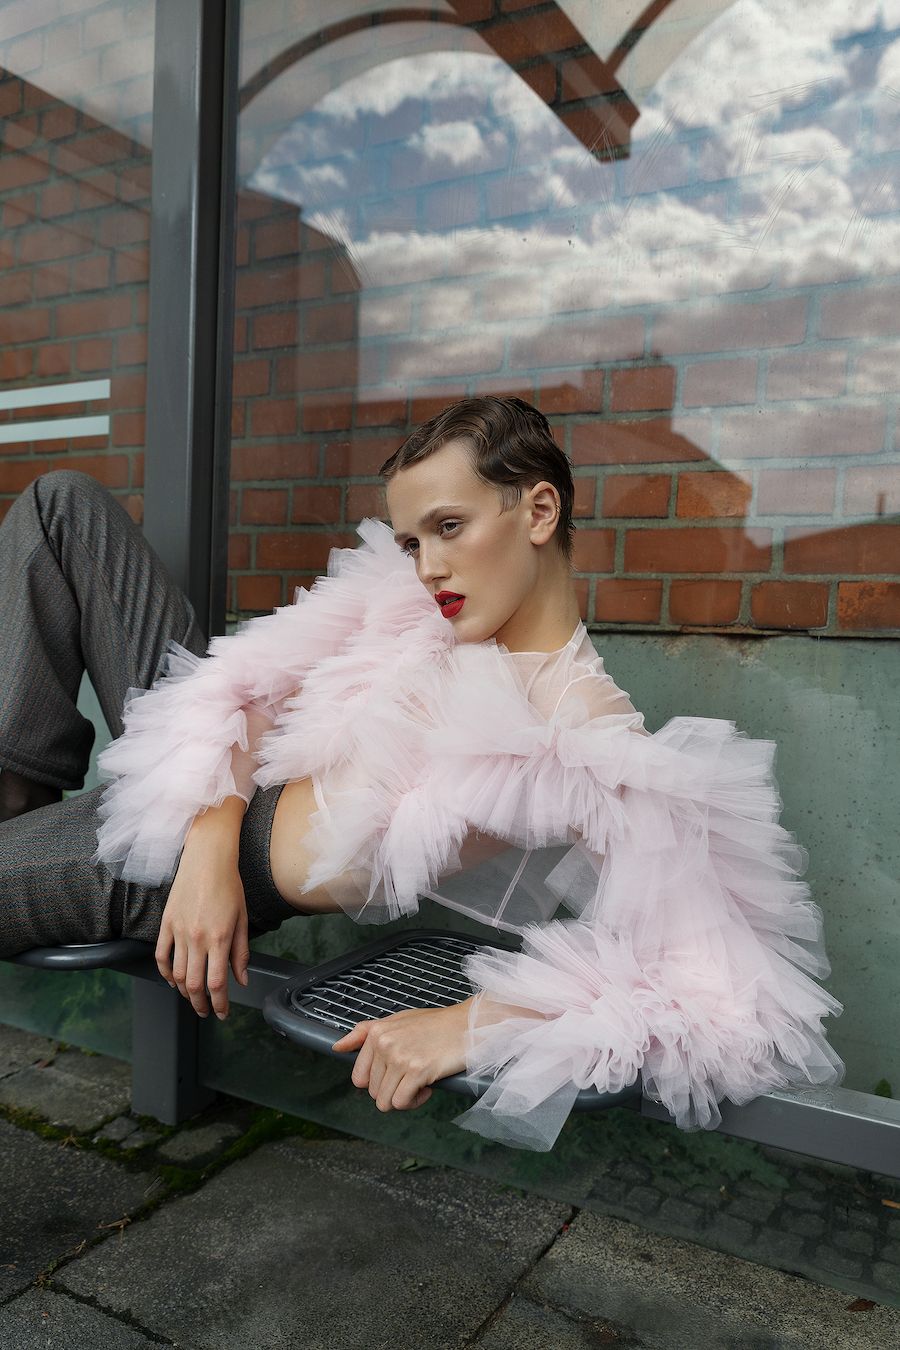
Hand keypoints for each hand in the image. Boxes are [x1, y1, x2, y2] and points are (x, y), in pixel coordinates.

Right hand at [155, 835, 249, 1020]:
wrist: (207, 860)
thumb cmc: (229, 886)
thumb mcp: (242, 920)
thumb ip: (241, 953)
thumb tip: (241, 980)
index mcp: (219, 939)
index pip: (216, 984)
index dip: (219, 1004)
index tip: (222, 1012)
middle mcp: (197, 939)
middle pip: (194, 985)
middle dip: (200, 1005)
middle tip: (206, 1011)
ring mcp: (178, 932)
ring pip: (177, 974)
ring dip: (184, 991)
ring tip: (192, 997)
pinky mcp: (166, 924)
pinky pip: (161, 956)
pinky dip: (166, 972)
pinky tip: (173, 979)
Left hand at [332, 1000, 471, 1111]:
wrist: (469, 1024)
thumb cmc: (436, 1024)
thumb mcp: (398, 1020)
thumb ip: (365, 1033)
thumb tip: (337, 1047)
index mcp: (377, 1033)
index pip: (359, 1077)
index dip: (377, 1083)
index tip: (394, 1075)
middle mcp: (385, 1044)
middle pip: (374, 1092)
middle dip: (393, 1090)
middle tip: (413, 1076)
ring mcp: (400, 1057)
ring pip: (385, 1101)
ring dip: (404, 1098)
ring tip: (420, 1082)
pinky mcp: (418, 1070)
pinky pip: (401, 1102)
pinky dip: (415, 1101)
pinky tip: (427, 1087)